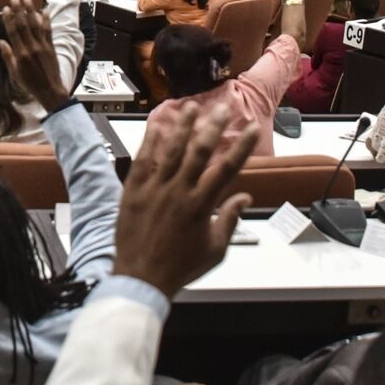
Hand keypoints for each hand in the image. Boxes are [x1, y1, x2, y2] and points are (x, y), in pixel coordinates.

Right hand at [0, 0, 71, 112]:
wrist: (50, 90)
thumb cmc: (30, 84)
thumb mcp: (14, 73)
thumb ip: (8, 56)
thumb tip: (1, 41)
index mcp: (20, 54)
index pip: (13, 32)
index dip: (9, 19)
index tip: (6, 8)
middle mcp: (31, 48)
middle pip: (24, 25)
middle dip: (19, 10)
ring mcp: (43, 46)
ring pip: (36, 25)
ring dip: (31, 11)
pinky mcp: (51, 47)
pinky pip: (48, 31)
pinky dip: (46, 20)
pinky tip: (44, 10)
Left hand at [113, 94, 257, 299]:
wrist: (141, 278)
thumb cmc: (180, 267)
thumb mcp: (215, 250)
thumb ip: (230, 220)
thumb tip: (245, 198)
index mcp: (201, 206)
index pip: (227, 169)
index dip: (241, 146)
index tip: (251, 128)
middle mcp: (178, 192)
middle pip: (199, 151)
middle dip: (213, 126)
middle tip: (222, 107)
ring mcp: (154, 189)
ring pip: (170, 150)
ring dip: (182, 127)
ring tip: (190, 106)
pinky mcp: (133, 191)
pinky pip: (142, 161)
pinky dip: (150, 142)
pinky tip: (156, 125)